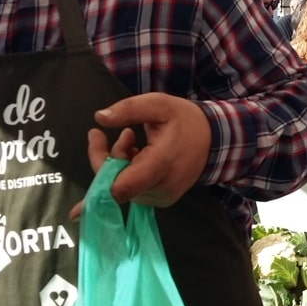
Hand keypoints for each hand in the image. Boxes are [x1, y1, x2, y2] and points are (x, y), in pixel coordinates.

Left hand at [68, 93, 211, 217]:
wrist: (215, 140)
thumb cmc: (186, 120)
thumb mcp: (159, 104)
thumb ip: (129, 109)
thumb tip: (99, 117)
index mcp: (159, 165)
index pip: (120, 187)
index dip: (98, 178)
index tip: (91, 153)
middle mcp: (159, 188)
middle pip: (115, 183)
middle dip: (109, 158)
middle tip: (121, 133)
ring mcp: (160, 198)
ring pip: (122, 187)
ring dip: (119, 163)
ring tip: (133, 139)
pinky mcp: (160, 201)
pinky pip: (132, 190)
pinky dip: (128, 172)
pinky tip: (138, 153)